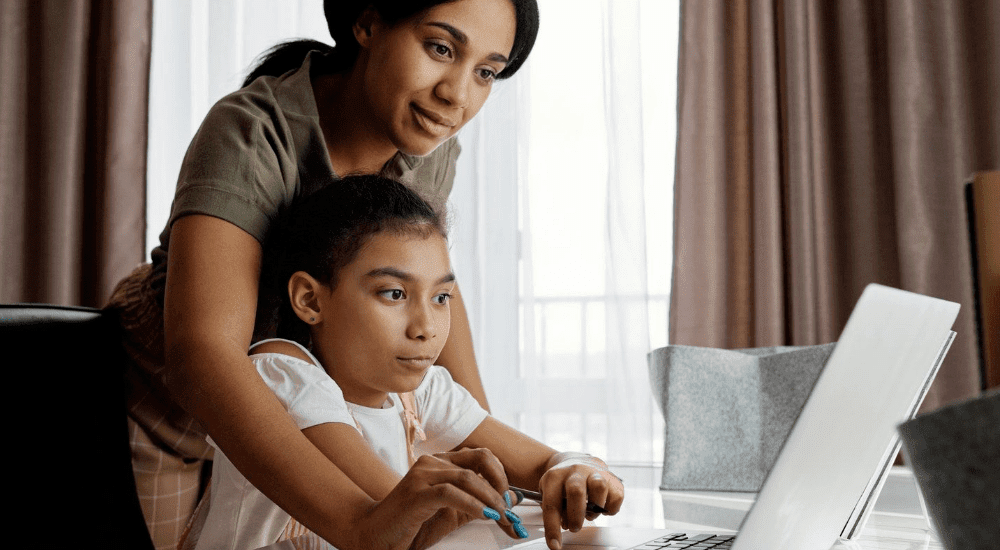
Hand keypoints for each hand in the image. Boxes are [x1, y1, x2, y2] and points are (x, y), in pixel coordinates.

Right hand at [359, 448, 521, 549]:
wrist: (376, 535)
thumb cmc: (413, 524)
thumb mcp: (454, 513)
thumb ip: (480, 504)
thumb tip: (512, 500)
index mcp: (441, 462)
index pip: (481, 456)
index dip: (501, 475)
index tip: (510, 499)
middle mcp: (432, 461)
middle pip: (479, 459)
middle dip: (500, 484)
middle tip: (508, 508)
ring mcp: (421, 475)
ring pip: (467, 476)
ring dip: (490, 498)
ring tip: (499, 516)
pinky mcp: (415, 493)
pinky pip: (450, 493)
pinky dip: (472, 505)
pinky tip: (483, 516)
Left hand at [537, 452, 623, 549]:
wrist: (576, 460)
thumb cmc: (563, 482)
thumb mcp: (550, 491)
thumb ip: (555, 509)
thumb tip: (565, 525)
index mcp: (555, 476)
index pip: (552, 504)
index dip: (553, 528)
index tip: (555, 545)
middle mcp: (575, 471)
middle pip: (577, 491)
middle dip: (576, 516)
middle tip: (574, 526)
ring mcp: (594, 472)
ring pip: (599, 487)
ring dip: (595, 509)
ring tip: (590, 513)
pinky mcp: (612, 478)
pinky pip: (616, 496)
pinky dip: (610, 508)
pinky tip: (601, 507)